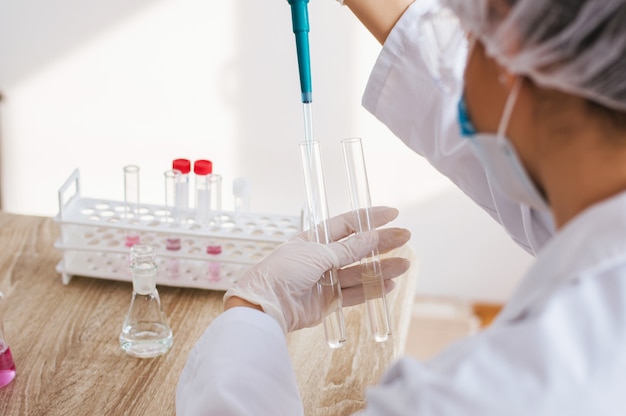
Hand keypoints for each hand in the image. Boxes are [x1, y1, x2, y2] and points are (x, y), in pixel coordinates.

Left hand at [224, 206, 410, 333]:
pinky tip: (388, 284)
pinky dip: (371, 290)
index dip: (369, 218)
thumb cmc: (282, 272)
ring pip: (359, 272)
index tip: (392, 213)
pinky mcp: (328, 301)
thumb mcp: (317, 254)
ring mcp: (325, 280)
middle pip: (358, 248)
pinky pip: (354, 293)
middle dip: (381, 243)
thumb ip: (347, 249)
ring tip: (404, 264)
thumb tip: (372, 237)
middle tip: (405, 237)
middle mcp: (321, 258)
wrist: (265, 305)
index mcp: (314, 239)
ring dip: (381, 268)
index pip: (347, 224)